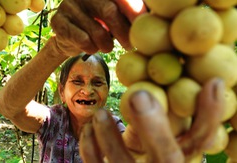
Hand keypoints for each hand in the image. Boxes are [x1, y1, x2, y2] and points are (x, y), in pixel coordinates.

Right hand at [50, 0, 146, 55]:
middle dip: (123, 32)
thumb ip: (129, 13)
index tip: (144, 25)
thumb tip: (153, 18)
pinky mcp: (57, 21)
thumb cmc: (98, 24)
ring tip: (107, 47)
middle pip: (109, 11)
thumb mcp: (114, 15)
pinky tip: (92, 48)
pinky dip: (91, 48)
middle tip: (130, 46)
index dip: (134, 9)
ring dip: (106, 44)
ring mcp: (68, 5)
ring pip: (96, 30)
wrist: (70, 36)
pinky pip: (82, 40)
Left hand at [79, 78, 223, 162]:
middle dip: (154, 126)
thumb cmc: (156, 154)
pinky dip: (89, 147)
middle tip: (140, 95)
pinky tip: (88, 129)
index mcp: (181, 160)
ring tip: (100, 113)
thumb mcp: (170, 142)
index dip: (208, 115)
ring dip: (109, 136)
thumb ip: (173, 122)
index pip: (200, 141)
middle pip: (167, 158)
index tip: (211, 84)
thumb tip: (185, 84)